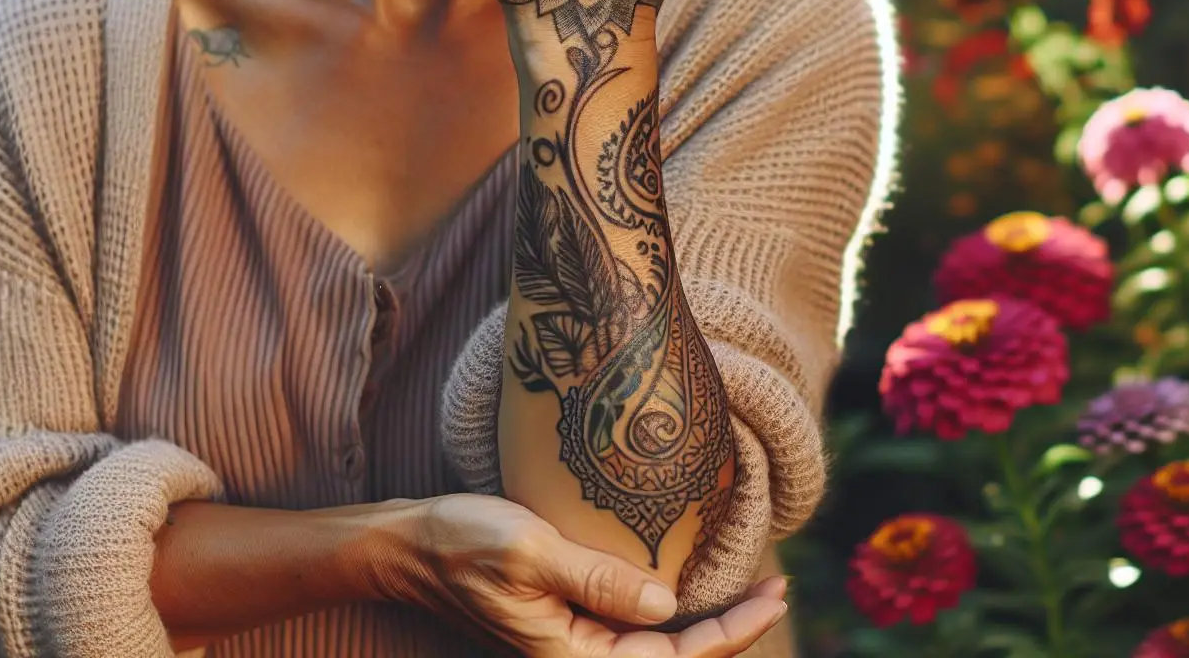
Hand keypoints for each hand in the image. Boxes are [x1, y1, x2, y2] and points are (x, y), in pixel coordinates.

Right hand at [383, 494, 786, 657]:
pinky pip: (632, 629)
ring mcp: (574, 642)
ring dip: (705, 624)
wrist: (411, 544)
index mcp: (571, 657)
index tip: (774, 596)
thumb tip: (667, 605)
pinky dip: (670, 611)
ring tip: (752, 588)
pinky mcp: (569, 622)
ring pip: (657, 648)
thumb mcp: (532, 550)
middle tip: (778, 588)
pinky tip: (691, 582)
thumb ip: (598, 580)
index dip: (731, 633)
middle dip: (731, 631)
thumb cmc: (463, 543)